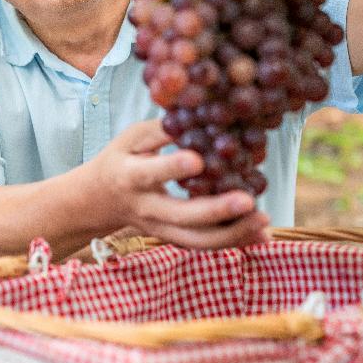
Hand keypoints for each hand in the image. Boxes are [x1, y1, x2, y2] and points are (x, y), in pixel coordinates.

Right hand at [89, 121, 269, 249]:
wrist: (99, 200)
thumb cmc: (121, 160)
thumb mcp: (131, 138)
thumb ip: (163, 131)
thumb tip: (202, 117)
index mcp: (130, 176)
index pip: (151, 174)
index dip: (173, 168)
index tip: (198, 160)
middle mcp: (146, 208)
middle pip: (181, 216)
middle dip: (215, 211)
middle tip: (248, 201)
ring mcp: (160, 228)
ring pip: (196, 239)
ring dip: (232, 234)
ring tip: (263, 220)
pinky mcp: (173, 238)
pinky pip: (204, 245)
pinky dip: (234, 242)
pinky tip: (261, 234)